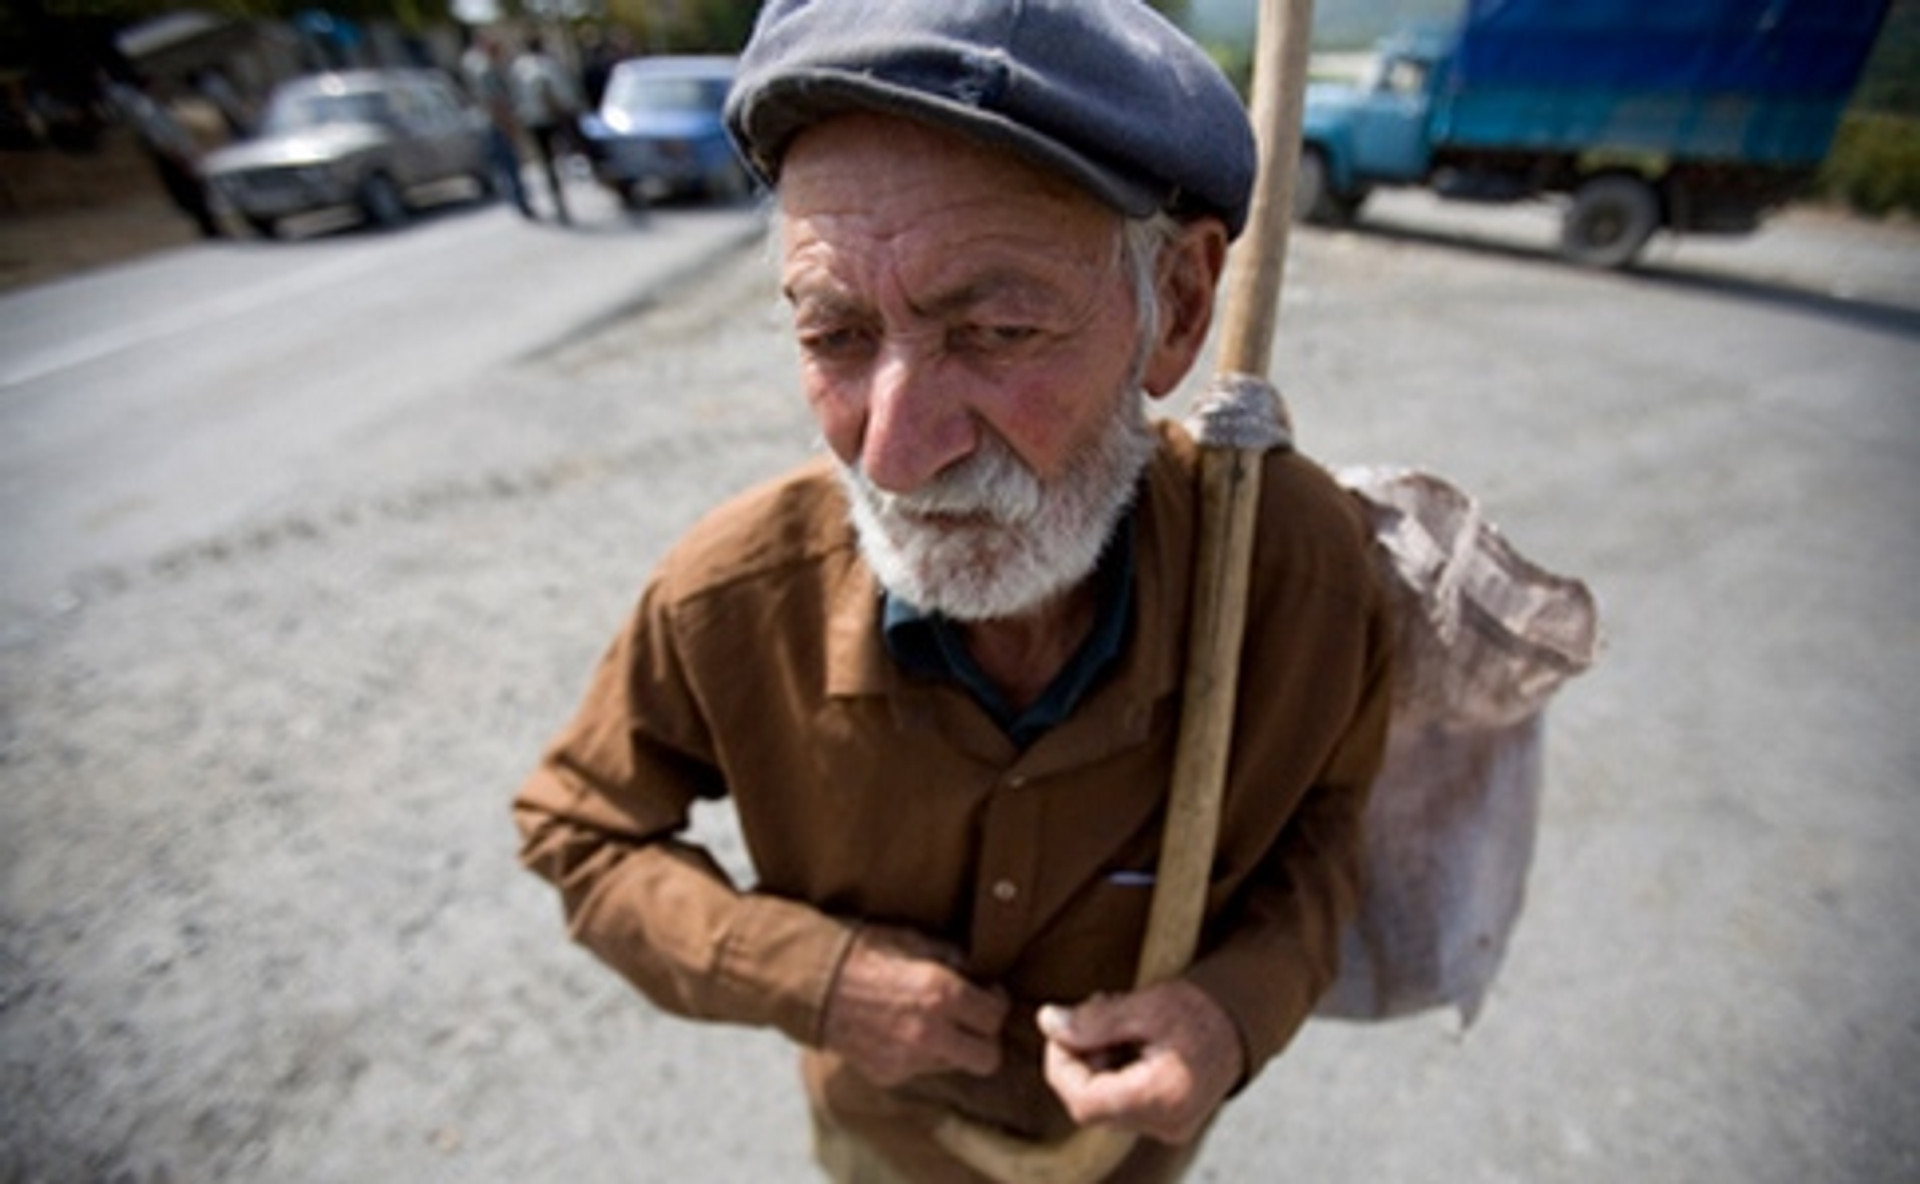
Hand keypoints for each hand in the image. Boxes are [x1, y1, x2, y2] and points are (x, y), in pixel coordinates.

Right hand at [821, 925, 1008, 1086]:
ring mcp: (909, 1059)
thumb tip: (977, 973)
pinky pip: (921, 1068)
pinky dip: (920, 1054)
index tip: (986, 994)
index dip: (995, 1002)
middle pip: (988, 1057)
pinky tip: (903, 1031)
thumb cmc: (864, 951)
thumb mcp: (914, 940)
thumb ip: (952, 959)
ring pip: (955, 1065)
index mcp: (942, 994)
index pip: (996, 1015)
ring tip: (932, 1022)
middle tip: (972, 1019)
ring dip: (952, 1047)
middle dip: (985, 1038)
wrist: (812, 980)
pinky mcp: (889, 1074)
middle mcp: (931, 1032)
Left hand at [1038, 980, 1244, 1144]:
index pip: (1084, 1101)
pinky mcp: (1167, 1123)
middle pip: (1091, 1103)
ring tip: (1115, 1019)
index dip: (1060, 1066)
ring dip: (1095, 1061)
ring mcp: (1168, 1128)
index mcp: (1162, 1097)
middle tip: (1095, 1010)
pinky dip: (1112, 1071)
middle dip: (1080, 1057)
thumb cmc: (1199, 1009)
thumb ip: (1094, 1019)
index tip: (1062, 1029)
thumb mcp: (1145, 1006)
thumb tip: (1047, 1022)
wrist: (1242, 1022)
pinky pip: (1121, 1103)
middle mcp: (1166, 1124)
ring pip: (1104, 1104)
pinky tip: (1127, 1040)